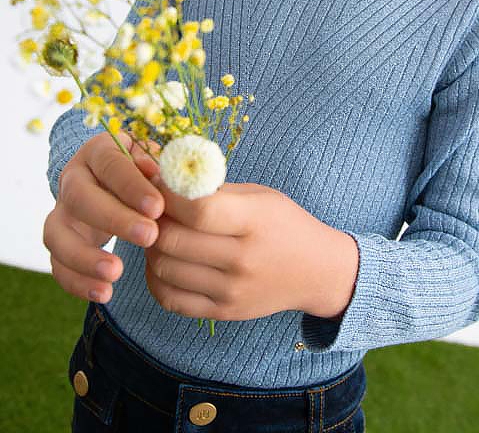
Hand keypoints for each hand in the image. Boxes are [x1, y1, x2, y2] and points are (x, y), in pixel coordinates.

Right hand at [43, 131, 164, 302]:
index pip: (110, 164)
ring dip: (85, 256)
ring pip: (57, 234)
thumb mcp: (154, 160)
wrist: (117, 181)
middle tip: (149, 236)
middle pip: (80, 197)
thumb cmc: (143, 169)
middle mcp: (72, 178)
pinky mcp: (58, 242)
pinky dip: (76, 281)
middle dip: (115, 219)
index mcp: (98, 151)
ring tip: (117, 272)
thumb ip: (158, 166)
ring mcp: (61, 211)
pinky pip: (57, 263)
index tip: (157, 207)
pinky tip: (104, 292)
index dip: (131, 185)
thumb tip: (160, 176)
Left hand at [143, 176, 356, 321]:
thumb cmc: (284, 224)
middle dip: (152, 219)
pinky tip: (163, 260)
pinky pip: (169, 298)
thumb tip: (163, 178)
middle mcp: (242, 259)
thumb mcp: (259, 196)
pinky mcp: (222, 312)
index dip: (168, 195)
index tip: (158, 183)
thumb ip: (214, 190)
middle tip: (151, 209)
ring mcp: (231, 291)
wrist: (316, 271)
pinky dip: (155, 277)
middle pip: (173, 240)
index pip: (198, 210)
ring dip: (150, 247)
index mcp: (255, 221)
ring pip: (163, 268)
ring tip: (157, 232)